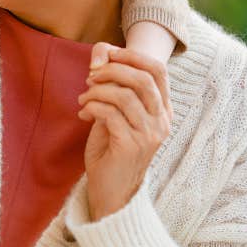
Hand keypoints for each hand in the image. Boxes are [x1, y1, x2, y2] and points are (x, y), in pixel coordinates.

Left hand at [77, 43, 171, 218]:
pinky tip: (83, 114)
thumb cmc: (111, 151)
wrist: (111, 193)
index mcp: (163, 111)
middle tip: (90, 76)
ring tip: (83, 98)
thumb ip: (113, 88)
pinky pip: (110, 114)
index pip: (158, 71)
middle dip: (112, 70)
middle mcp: (161, 122)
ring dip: (97, 90)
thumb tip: (99, 55)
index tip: (106, 54)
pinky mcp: (130, 146)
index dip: (132, 55)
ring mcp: (148, 135)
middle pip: (143, 79)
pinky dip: (92, 107)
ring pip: (125, 95)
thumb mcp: (115, 115)